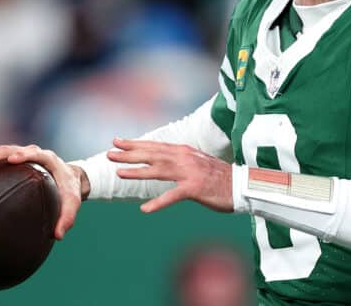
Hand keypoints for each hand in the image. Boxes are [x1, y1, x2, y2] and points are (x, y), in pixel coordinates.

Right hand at [0, 144, 86, 239]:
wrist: (68, 178)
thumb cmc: (69, 191)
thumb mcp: (72, 203)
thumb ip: (67, 218)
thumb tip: (57, 236)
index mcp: (47, 159)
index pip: (34, 153)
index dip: (23, 154)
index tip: (13, 160)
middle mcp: (31, 153)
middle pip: (9, 149)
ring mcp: (19, 155)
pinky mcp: (10, 161)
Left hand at [109, 138, 232, 213]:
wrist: (241, 185)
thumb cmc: (218, 177)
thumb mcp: (196, 163)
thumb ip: (179, 160)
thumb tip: (162, 159)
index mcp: (184, 151)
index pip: (154, 146)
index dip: (135, 144)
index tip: (116, 141)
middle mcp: (184, 158)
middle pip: (152, 155)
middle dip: (129, 154)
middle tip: (109, 154)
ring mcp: (189, 173)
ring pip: (158, 171)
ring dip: (137, 172)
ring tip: (119, 173)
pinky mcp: (195, 188)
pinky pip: (173, 196)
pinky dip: (159, 202)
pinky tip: (145, 209)